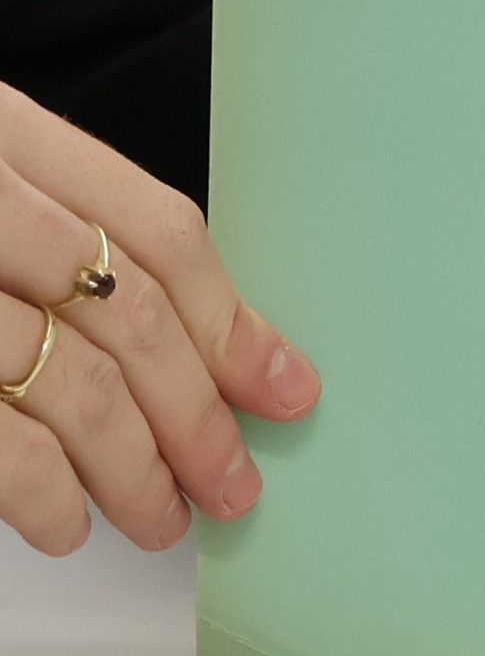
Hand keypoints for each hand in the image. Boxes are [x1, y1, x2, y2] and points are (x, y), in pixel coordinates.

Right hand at [0, 83, 319, 554]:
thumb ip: (64, 235)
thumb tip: (216, 353)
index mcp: (1, 130)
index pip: (156, 230)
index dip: (232, 320)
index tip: (285, 390)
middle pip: (129, 315)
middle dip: (199, 415)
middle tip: (234, 486)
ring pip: (73, 385)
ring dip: (135, 471)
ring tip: (161, 519)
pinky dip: (42, 493)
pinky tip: (66, 525)